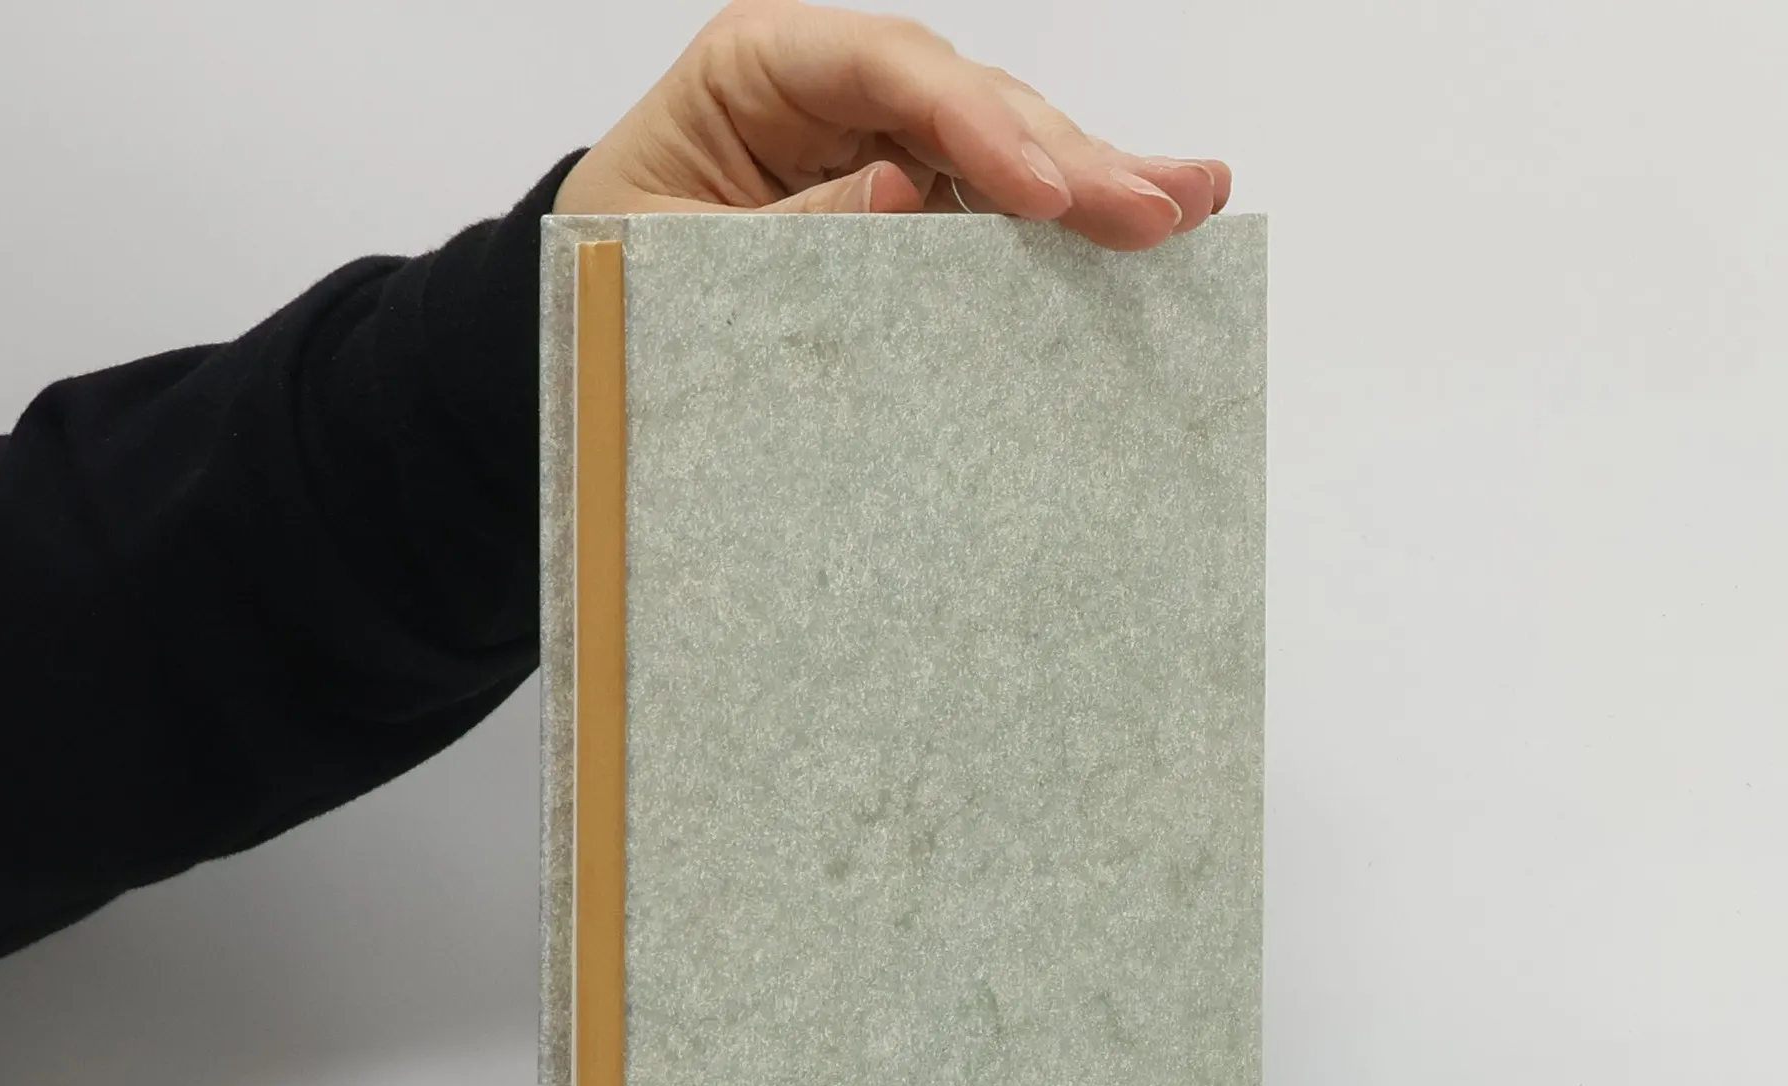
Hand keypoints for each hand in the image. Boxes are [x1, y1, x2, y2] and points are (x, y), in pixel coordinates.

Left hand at [554, 0, 1228, 250]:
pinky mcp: (906, 197)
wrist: (598, 317)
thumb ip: (787, 234)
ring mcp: (878, 137)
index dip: (976, 127)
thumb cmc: (618, 278)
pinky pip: (989, 205)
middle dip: (1068, 156)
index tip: (1048, 195)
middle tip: (1163, 207)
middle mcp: (833, 86)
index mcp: (757, 67)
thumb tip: (906, 195)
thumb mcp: (675, 263)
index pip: (886, 69)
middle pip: (968, 100)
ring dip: (1094, 178)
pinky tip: (1147, 217)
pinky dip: (1062, 222)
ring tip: (1189, 203)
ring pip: (1000, 143)